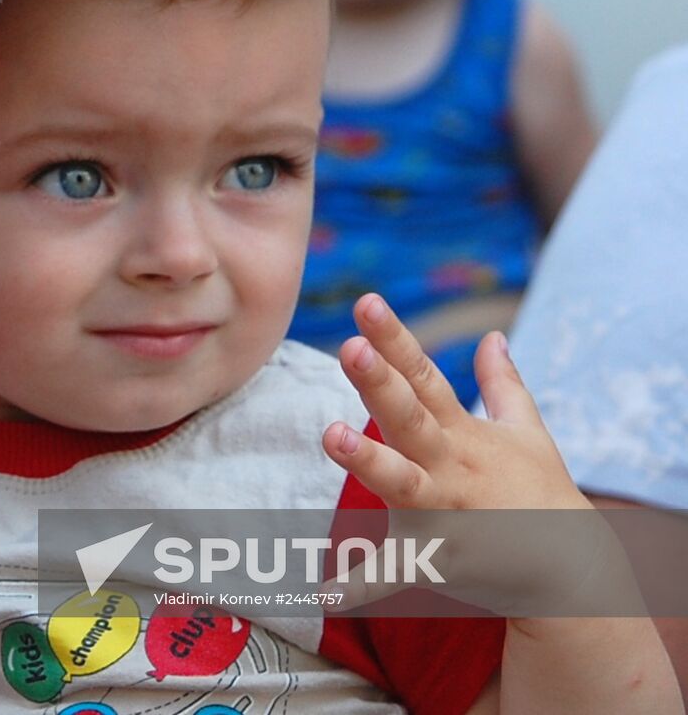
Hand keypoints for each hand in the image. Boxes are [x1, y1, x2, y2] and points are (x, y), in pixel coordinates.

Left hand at [319, 294, 624, 614]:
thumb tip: (492, 336)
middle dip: (381, 383)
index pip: (424, 375)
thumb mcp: (528, 432)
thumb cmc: (539, 492)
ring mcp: (446, 512)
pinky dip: (364, 587)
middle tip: (349, 348)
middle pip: (410, 417)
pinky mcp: (441, 559)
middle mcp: (450, 465)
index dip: (394, 338)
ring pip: (401, 482)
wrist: (570, 569)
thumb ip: (502, 384)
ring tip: (331, 435)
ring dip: (368, 460)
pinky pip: (396, 574)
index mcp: (461, 432)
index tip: (365, 302)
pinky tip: (326, 595)